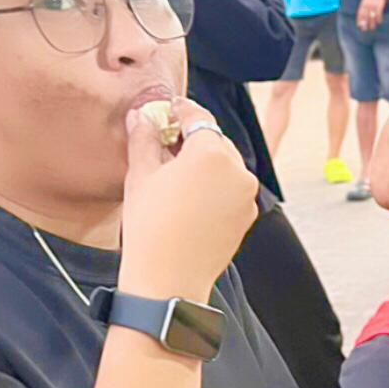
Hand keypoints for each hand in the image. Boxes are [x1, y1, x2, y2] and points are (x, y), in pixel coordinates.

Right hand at [119, 98, 258, 302]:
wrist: (169, 278)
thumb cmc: (150, 226)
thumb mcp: (140, 174)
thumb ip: (144, 138)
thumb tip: (142, 116)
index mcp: (212, 153)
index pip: (198, 117)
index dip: (181, 110)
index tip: (169, 108)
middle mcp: (238, 170)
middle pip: (215, 141)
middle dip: (192, 139)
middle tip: (166, 142)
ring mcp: (247, 195)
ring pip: (225, 166)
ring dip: (205, 164)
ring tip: (175, 174)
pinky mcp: (248, 215)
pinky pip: (231, 190)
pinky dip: (215, 186)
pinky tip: (191, 198)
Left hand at [357, 0, 387, 31]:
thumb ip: (364, 5)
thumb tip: (364, 13)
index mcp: (363, 3)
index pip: (360, 12)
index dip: (359, 19)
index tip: (359, 25)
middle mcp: (367, 4)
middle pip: (365, 15)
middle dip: (364, 23)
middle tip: (364, 29)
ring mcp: (374, 5)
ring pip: (372, 16)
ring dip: (372, 23)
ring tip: (372, 28)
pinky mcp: (380, 5)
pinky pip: (379, 13)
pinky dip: (379, 18)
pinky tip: (379, 22)